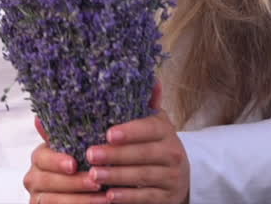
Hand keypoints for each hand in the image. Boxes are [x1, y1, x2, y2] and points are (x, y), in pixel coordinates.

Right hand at [24, 117, 108, 203]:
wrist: (84, 192)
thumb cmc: (80, 169)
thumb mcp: (75, 152)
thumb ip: (61, 137)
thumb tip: (39, 118)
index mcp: (40, 158)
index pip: (43, 157)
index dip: (57, 161)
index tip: (74, 164)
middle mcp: (34, 177)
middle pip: (48, 180)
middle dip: (74, 182)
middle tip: (97, 182)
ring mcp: (37, 197)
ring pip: (53, 200)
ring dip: (81, 199)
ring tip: (104, 198)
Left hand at [84, 80, 189, 202]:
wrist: (180, 175)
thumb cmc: (155, 144)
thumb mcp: (153, 122)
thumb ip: (146, 103)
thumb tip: (150, 77)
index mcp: (165, 131)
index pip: (149, 129)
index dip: (130, 131)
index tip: (108, 133)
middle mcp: (172, 153)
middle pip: (142, 154)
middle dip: (115, 155)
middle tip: (91, 154)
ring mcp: (171, 177)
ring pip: (142, 176)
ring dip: (116, 176)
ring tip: (93, 174)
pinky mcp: (167, 197)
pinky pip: (145, 198)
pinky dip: (127, 197)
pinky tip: (109, 196)